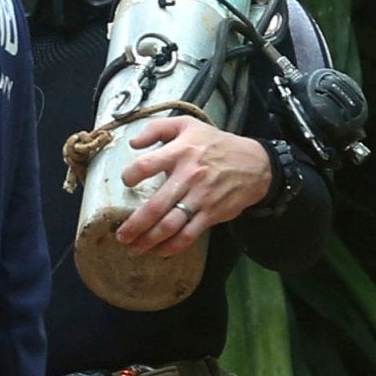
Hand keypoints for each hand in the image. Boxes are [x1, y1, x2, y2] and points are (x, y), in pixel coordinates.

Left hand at [115, 116, 273, 256]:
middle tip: (120, 236)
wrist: (255, 164)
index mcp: (180, 152)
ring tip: (133, 248)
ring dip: (148, 240)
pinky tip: (159, 250)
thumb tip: (132, 142)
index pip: (146, 166)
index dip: (130, 176)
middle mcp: (189, 177)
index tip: (126, 182)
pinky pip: (189, 234)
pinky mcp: (212, 213)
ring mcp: (201, 197)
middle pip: (155, 206)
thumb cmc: (214, 144)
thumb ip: (156, 128)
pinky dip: (172, 246)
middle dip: (134, 225)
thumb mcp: (187, 125)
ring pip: (170, 224)